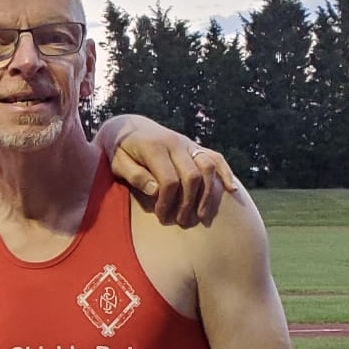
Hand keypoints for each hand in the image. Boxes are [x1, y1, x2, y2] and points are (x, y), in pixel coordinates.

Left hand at [100, 115, 239, 226]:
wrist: (127, 126)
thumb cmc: (119, 149)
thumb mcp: (117, 162)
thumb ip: (134, 175)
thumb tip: (155, 191)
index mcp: (154, 148)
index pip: (169, 180)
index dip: (167, 202)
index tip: (161, 216)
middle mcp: (175, 143)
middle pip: (192, 176)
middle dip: (188, 202)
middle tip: (181, 222)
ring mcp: (187, 143)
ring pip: (207, 167)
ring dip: (208, 194)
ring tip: (201, 215)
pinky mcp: (194, 145)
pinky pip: (215, 157)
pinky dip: (225, 173)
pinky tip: (231, 189)